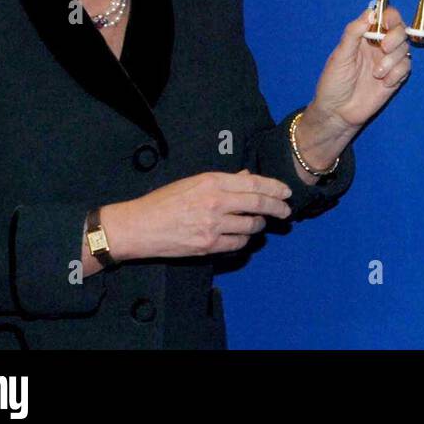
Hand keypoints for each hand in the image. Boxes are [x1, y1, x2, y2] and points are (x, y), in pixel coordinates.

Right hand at [105, 170, 292, 259]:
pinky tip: (243, 237)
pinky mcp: (208, 246)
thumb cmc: (163, 201)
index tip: (286, 192)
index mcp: (212, 182)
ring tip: (259, 223)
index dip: (275, 187)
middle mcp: (216, 202)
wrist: (138, 226)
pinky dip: (244, 240)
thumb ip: (223, 180)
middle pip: (259, 204)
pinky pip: (238, 244)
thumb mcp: (193, 182)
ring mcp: (213, 226)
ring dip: (259, 225)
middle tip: (286, 211)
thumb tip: (247, 177)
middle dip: (278, 208)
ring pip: (251, 226)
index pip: (254, 184)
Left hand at [308, 4, 411, 129]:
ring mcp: (388, 61)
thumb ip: (353, 33)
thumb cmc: (334, 82)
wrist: (338, 112)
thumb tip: (370, 13)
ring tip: (377, 73)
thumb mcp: (340, 56)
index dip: (390, 16)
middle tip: (384, 47)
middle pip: (400, 30)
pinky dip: (397, 73)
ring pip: (404, 49)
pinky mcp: (395, 77)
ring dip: (393, 59)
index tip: (386, 23)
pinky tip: (384, 83)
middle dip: (395, 37)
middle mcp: (378, 46)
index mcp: (364, 37)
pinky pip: (406, 67)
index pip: (384, 17)